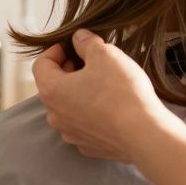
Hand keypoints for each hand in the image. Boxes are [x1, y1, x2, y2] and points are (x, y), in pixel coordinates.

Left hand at [32, 29, 179, 162]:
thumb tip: (78, 38)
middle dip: (69, 70)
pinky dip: (91, 112)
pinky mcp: (88, 146)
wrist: (144, 135)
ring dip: (80, 92)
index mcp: (52, 91)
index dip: (56, 50)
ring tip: (103, 83)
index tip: (73, 46)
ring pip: (68, 106)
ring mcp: (70, 134)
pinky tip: (111, 106)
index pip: (41, 64)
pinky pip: (83, 124)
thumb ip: (86, 42)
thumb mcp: (105, 55)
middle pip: (54, 85)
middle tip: (91, 61)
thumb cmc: (121, 93)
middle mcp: (55, 116)